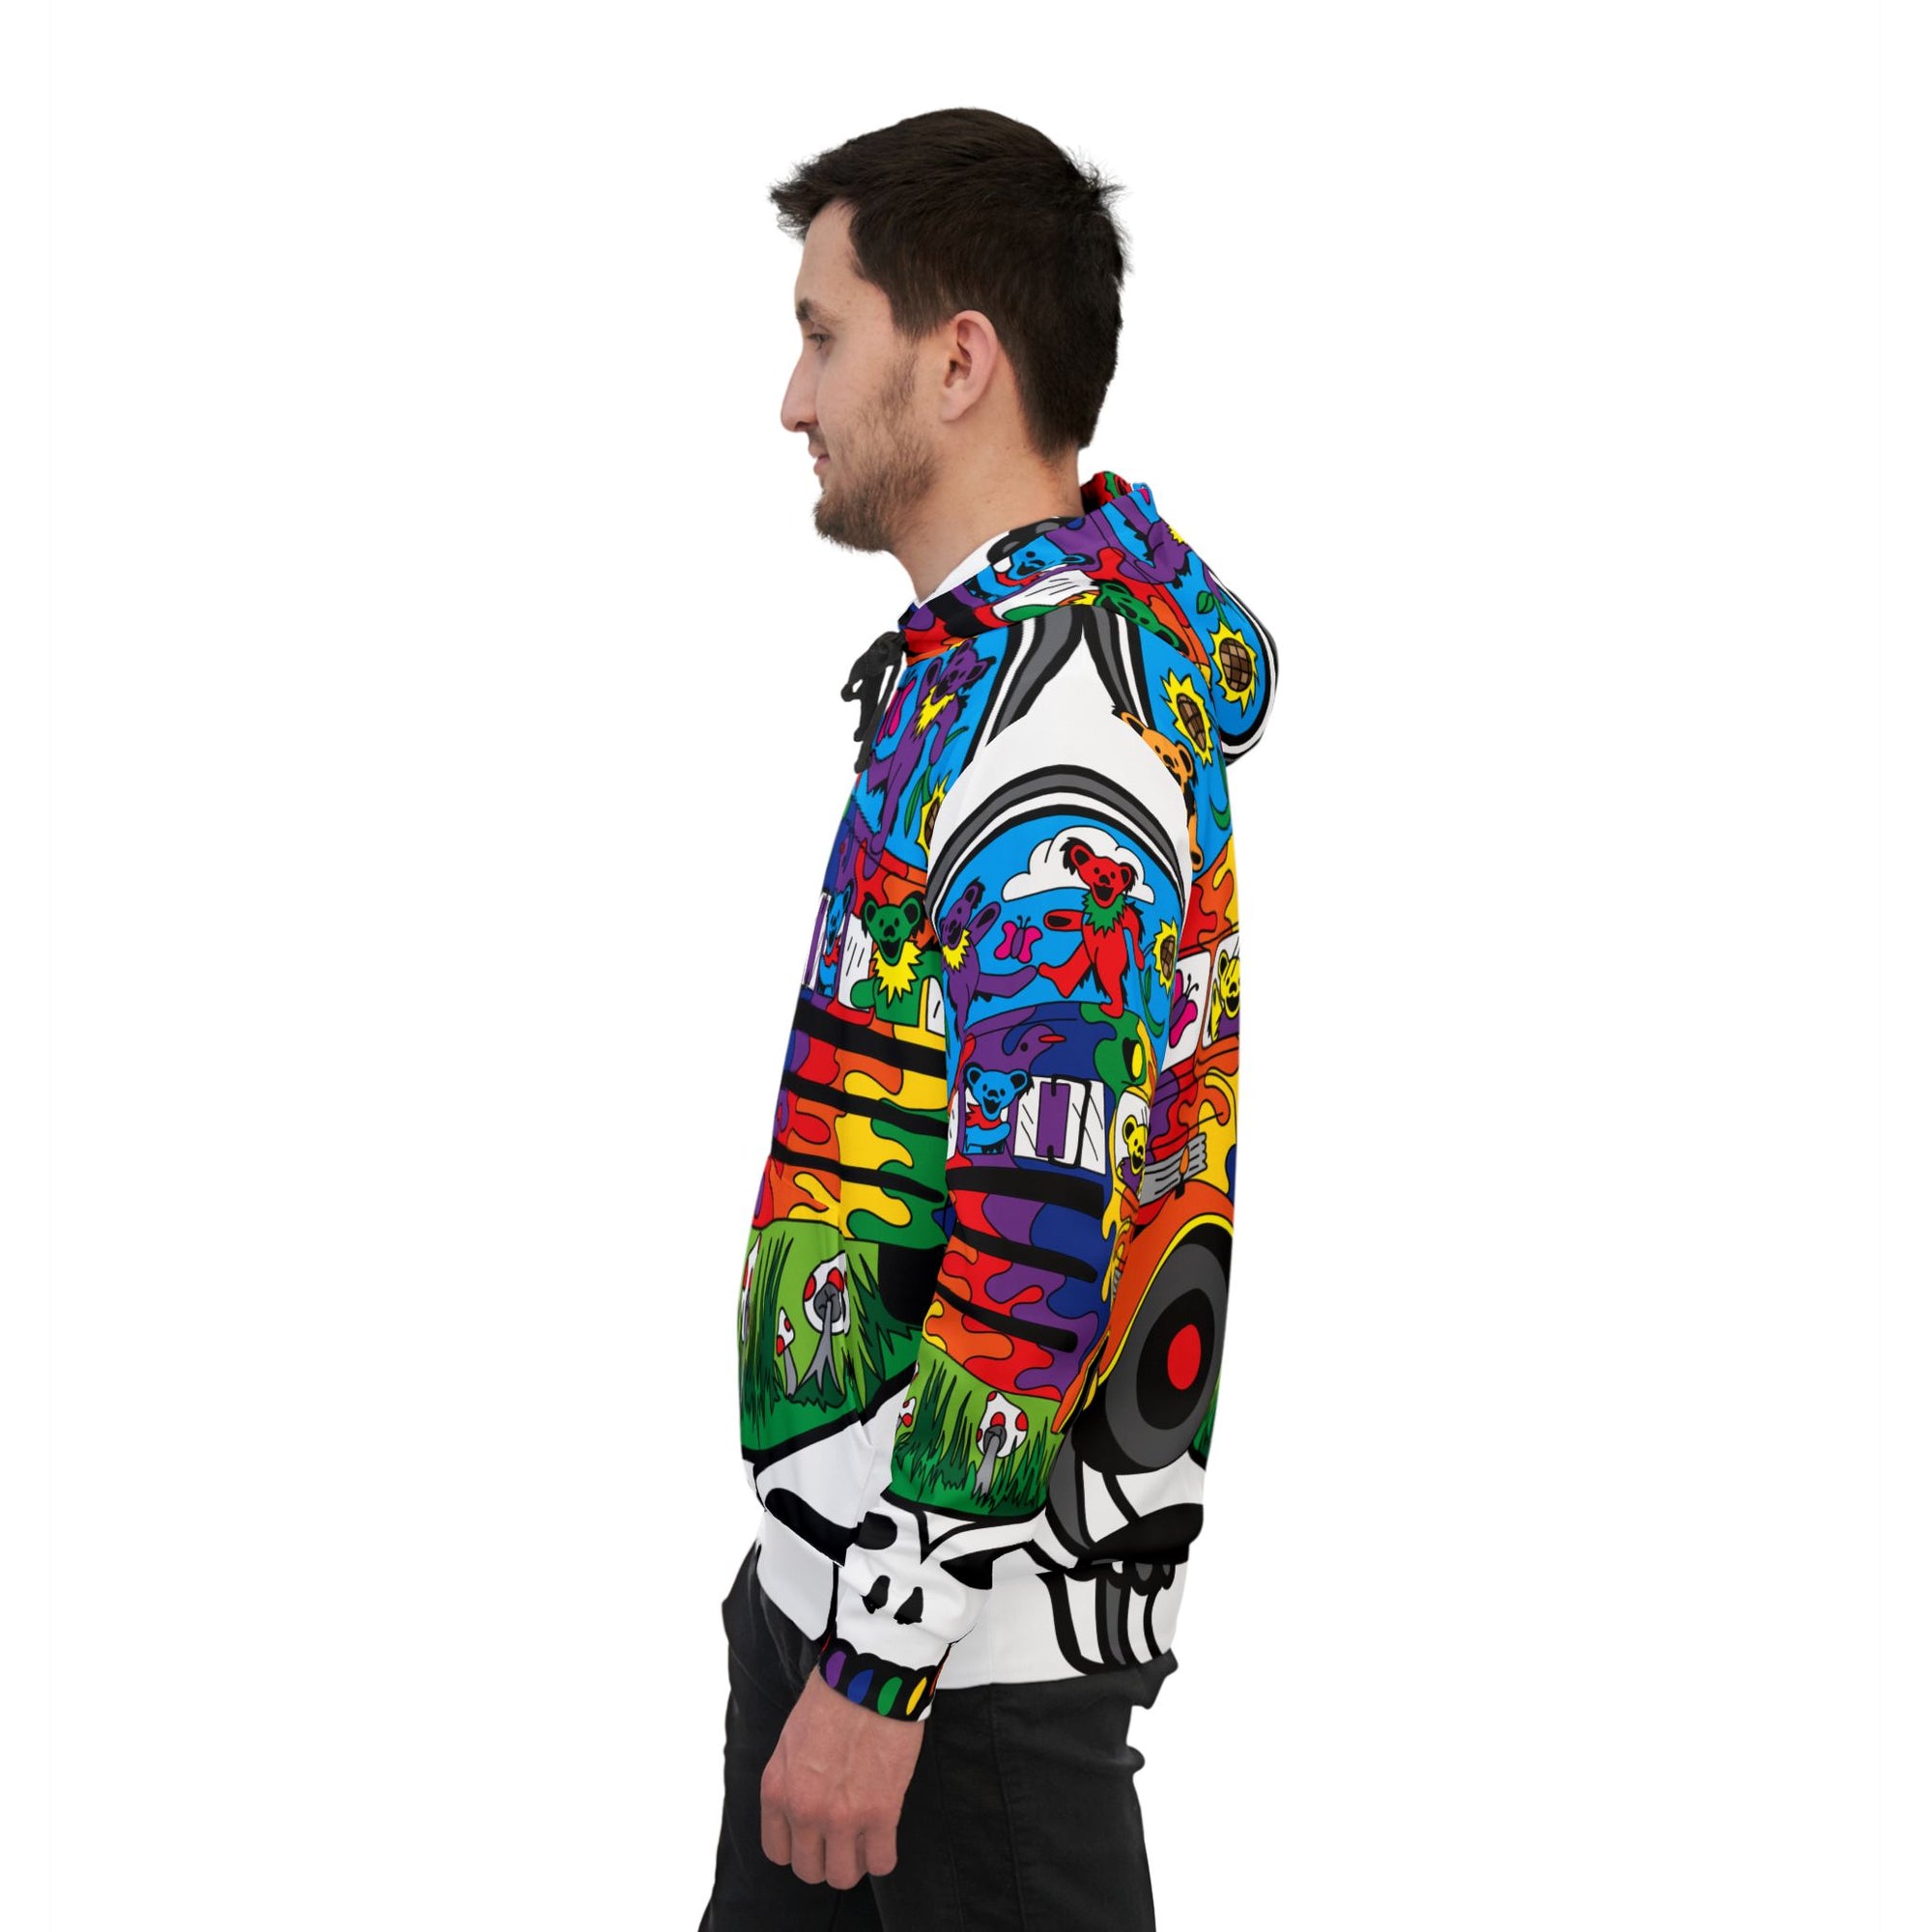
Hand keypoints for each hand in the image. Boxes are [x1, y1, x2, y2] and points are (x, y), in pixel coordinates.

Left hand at [760, 1664, 924, 1887]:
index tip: (815, 1836)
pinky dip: (883, 1856)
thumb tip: (802, 1803)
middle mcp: (803, 1811)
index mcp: (776, 1790)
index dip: (800, 1847)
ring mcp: (842, 1817)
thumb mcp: (790, 1741)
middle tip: (843, 1837)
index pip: (777, 1852)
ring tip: (866, 1838)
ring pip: (843, 1875)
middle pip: (809, 1870)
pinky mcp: (881, 1813)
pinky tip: (886, 1835)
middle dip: (827, 1857)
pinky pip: (881, 1862)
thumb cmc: (832, 1696)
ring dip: (855, 1861)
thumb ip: (792, 1779)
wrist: (868, 1676)